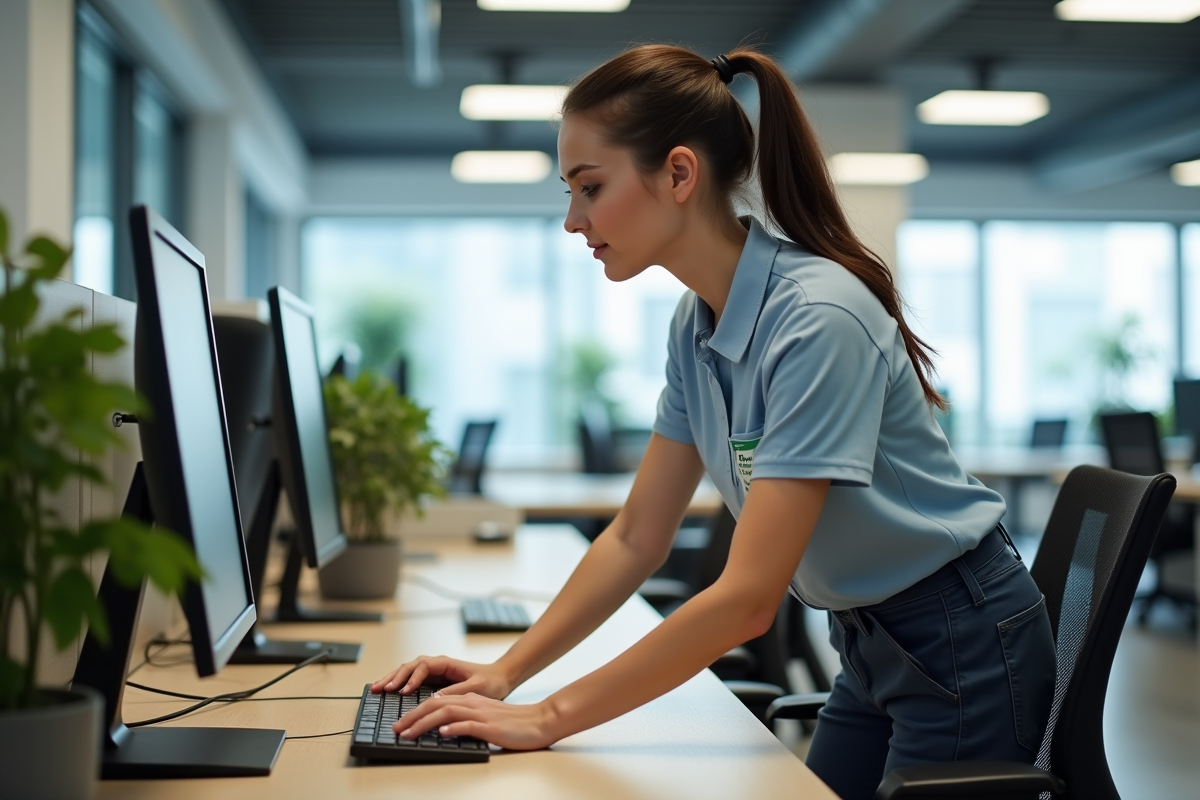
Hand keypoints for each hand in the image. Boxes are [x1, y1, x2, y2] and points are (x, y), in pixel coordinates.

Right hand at [371, 656, 513, 699]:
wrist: (500, 678)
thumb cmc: (490, 682)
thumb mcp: (475, 688)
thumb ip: (455, 691)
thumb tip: (434, 698)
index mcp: (447, 663)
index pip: (423, 666)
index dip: (412, 678)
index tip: (404, 692)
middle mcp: (438, 665)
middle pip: (410, 666)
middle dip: (393, 677)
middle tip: (378, 688)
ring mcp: (434, 671)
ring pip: (408, 671)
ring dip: (392, 678)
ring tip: (376, 687)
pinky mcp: (434, 680)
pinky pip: (412, 679)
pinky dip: (399, 683)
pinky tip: (389, 689)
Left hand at [394, 692, 559, 750]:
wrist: (539, 721)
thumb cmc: (513, 723)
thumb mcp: (485, 717)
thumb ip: (465, 719)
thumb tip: (443, 728)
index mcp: (470, 700)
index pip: (436, 702)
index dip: (415, 712)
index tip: (401, 723)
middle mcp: (472, 703)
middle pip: (435, 705)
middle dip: (412, 717)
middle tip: (396, 729)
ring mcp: (480, 714)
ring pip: (445, 713)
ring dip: (424, 723)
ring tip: (408, 733)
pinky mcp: (490, 726)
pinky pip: (468, 725)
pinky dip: (453, 728)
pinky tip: (442, 733)